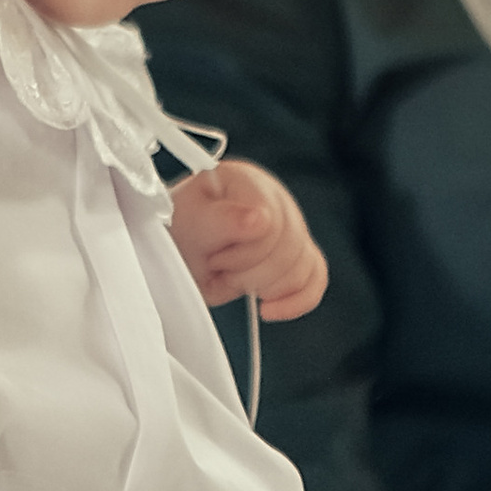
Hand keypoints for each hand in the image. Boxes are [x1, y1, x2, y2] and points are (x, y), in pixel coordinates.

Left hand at [169, 160, 326, 318]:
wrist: (175, 250)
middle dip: (250, 272)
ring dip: (264, 286)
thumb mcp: (186, 225)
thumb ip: (220, 220)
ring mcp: (291, 226)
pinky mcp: (297, 253)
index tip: (213, 256)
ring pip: (304, 266)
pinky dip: (296, 301)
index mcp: (246, 181)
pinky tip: (270, 308)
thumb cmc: (178, 232)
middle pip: (291, 247)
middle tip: (219, 267)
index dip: (242, 252)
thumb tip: (260, 219)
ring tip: (234, 277)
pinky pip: (316, 279)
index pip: (271, 223)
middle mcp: (275, 199)